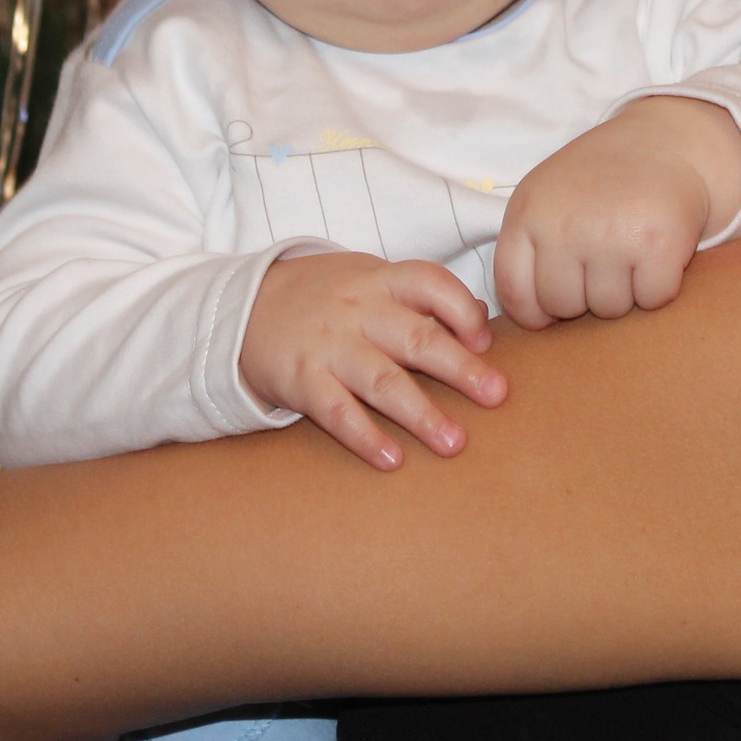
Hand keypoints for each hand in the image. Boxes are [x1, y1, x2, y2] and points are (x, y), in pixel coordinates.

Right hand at [240, 252, 508, 470]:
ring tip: (454, 443)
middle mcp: (357, 311)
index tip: (485, 341)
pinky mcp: (302, 379)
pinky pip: (337, 411)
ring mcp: (329, 346)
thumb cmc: (326, 297)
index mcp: (380, 280)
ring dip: (421, 413)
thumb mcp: (369, 280)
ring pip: (381, 380)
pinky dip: (365, 436)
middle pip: (415, 336)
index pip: (429, 282)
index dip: (462, 310)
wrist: (243, 306)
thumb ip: (418, 298)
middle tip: (496, 395)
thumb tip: (481, 322)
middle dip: (460, 367)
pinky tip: (392, 460)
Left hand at [494, 98, 740, 329]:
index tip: (558, 300)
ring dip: (624, 291)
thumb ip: (527, 247)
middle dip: (584, 296)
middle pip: (563, 307)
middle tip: (602, 262)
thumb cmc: (599, 182)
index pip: (516, 293)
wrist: (665, 142)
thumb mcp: (546, 198)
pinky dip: (660, 285)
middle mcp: (565, 225)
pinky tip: (656, 253)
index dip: (537, 310)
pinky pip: (653, 299)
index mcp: (528, 213)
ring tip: (630, 252)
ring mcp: (611, 235)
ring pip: (610, 309)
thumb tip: (525, 319)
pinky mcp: (658, 244)